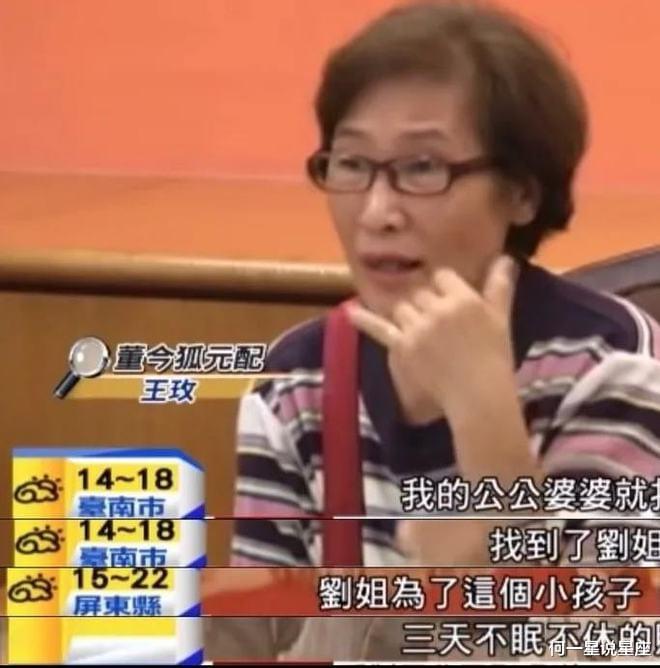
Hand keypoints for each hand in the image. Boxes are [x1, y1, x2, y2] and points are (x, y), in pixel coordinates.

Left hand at [348, 255, 536, 485]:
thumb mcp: (500, 317)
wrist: (478, 394)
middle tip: (437, 326)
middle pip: (419, 293)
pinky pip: (379, 327)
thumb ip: (499, 286)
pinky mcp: (402, 346)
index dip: (443, 288)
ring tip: (420, 332)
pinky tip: (349, 312)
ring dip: (407, 316)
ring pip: (402, 307)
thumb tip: (505, 258)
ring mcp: (417, 327)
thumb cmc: (494, 356)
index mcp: (463, 298)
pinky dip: (363, 319)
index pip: (442, 277)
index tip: (448, 303)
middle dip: (425, 305)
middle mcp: (437, 309)